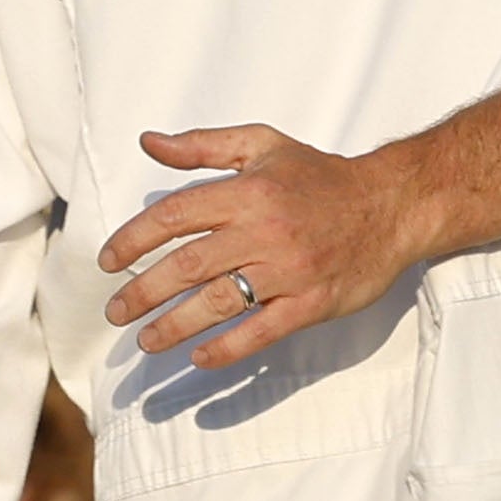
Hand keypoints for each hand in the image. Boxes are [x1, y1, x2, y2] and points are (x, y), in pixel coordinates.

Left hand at [101, 124, 428, 365]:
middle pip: (187, 267)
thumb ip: (203, 146)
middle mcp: (264, 231)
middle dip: (142, 292)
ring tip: (146, 341)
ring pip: (217, 303)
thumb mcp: (263, 145)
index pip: (174, 217)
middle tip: (116, 312)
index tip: (108, 261)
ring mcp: (288, 271)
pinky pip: (261, 332)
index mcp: (248, 191)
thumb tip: (149, 142)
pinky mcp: (311, 303)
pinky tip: (199, 359)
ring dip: (174, 327)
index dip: (134, 240)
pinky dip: (227, 349)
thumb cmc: (321, 176)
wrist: (392, 205)